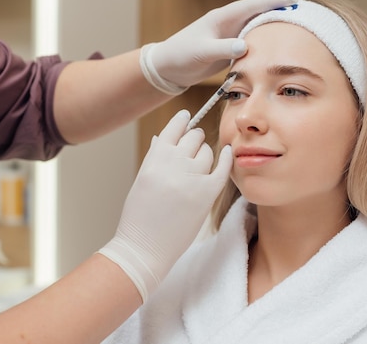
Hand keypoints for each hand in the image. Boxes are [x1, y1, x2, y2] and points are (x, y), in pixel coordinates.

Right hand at [98, 110, 231, 301]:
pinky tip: (228, 152)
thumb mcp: (142, 180)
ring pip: (207, 152)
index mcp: (154, 159)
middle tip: (194, 146)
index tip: (187, 117)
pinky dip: (227, 158)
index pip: (173, 128)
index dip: (182, 121)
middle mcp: (173, 164)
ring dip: (205, 154)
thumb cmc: (139, 216)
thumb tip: (161, 137)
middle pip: (194, 137)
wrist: (143, 249)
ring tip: (198, 166)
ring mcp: (191, 179)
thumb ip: (154, 157)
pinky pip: (222, 168)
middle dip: (194, 139)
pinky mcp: (206, 194)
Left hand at [139, 0, 308, 92]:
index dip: (275, 0)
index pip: (254, 5)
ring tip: (297, 1)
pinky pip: (256, 31)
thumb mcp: (201, 53)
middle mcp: (229, 20)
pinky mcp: (232, 43)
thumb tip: (245, 45)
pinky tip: (280, 25)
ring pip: (260, 16)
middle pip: (260, 5)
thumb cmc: (181, 57)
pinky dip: (270, 26)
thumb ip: (222, 49)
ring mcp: (231, 31)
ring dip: (278, 9)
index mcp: (223, 17)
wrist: (168, 66)